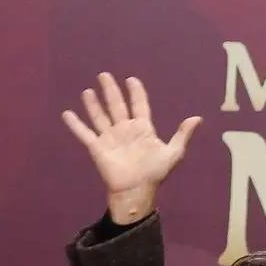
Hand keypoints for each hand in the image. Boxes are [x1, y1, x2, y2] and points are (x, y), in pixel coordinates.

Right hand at [62, 73, 201, 222]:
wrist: (138, 190)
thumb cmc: (156, 173)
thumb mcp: (173, 152)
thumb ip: (182, 134)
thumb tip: (198, 118)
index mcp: (142, 128)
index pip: (139, 105)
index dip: (136, 92)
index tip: (132, 79)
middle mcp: (124, 130)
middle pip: (116, 105)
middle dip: (111, 90)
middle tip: (104, 75)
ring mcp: (110, 138)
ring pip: (100, 116)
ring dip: (93, 104)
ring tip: (88, 90)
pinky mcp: (97, 148)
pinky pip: (84, 133)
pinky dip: (75, 124)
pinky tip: (67, 113)